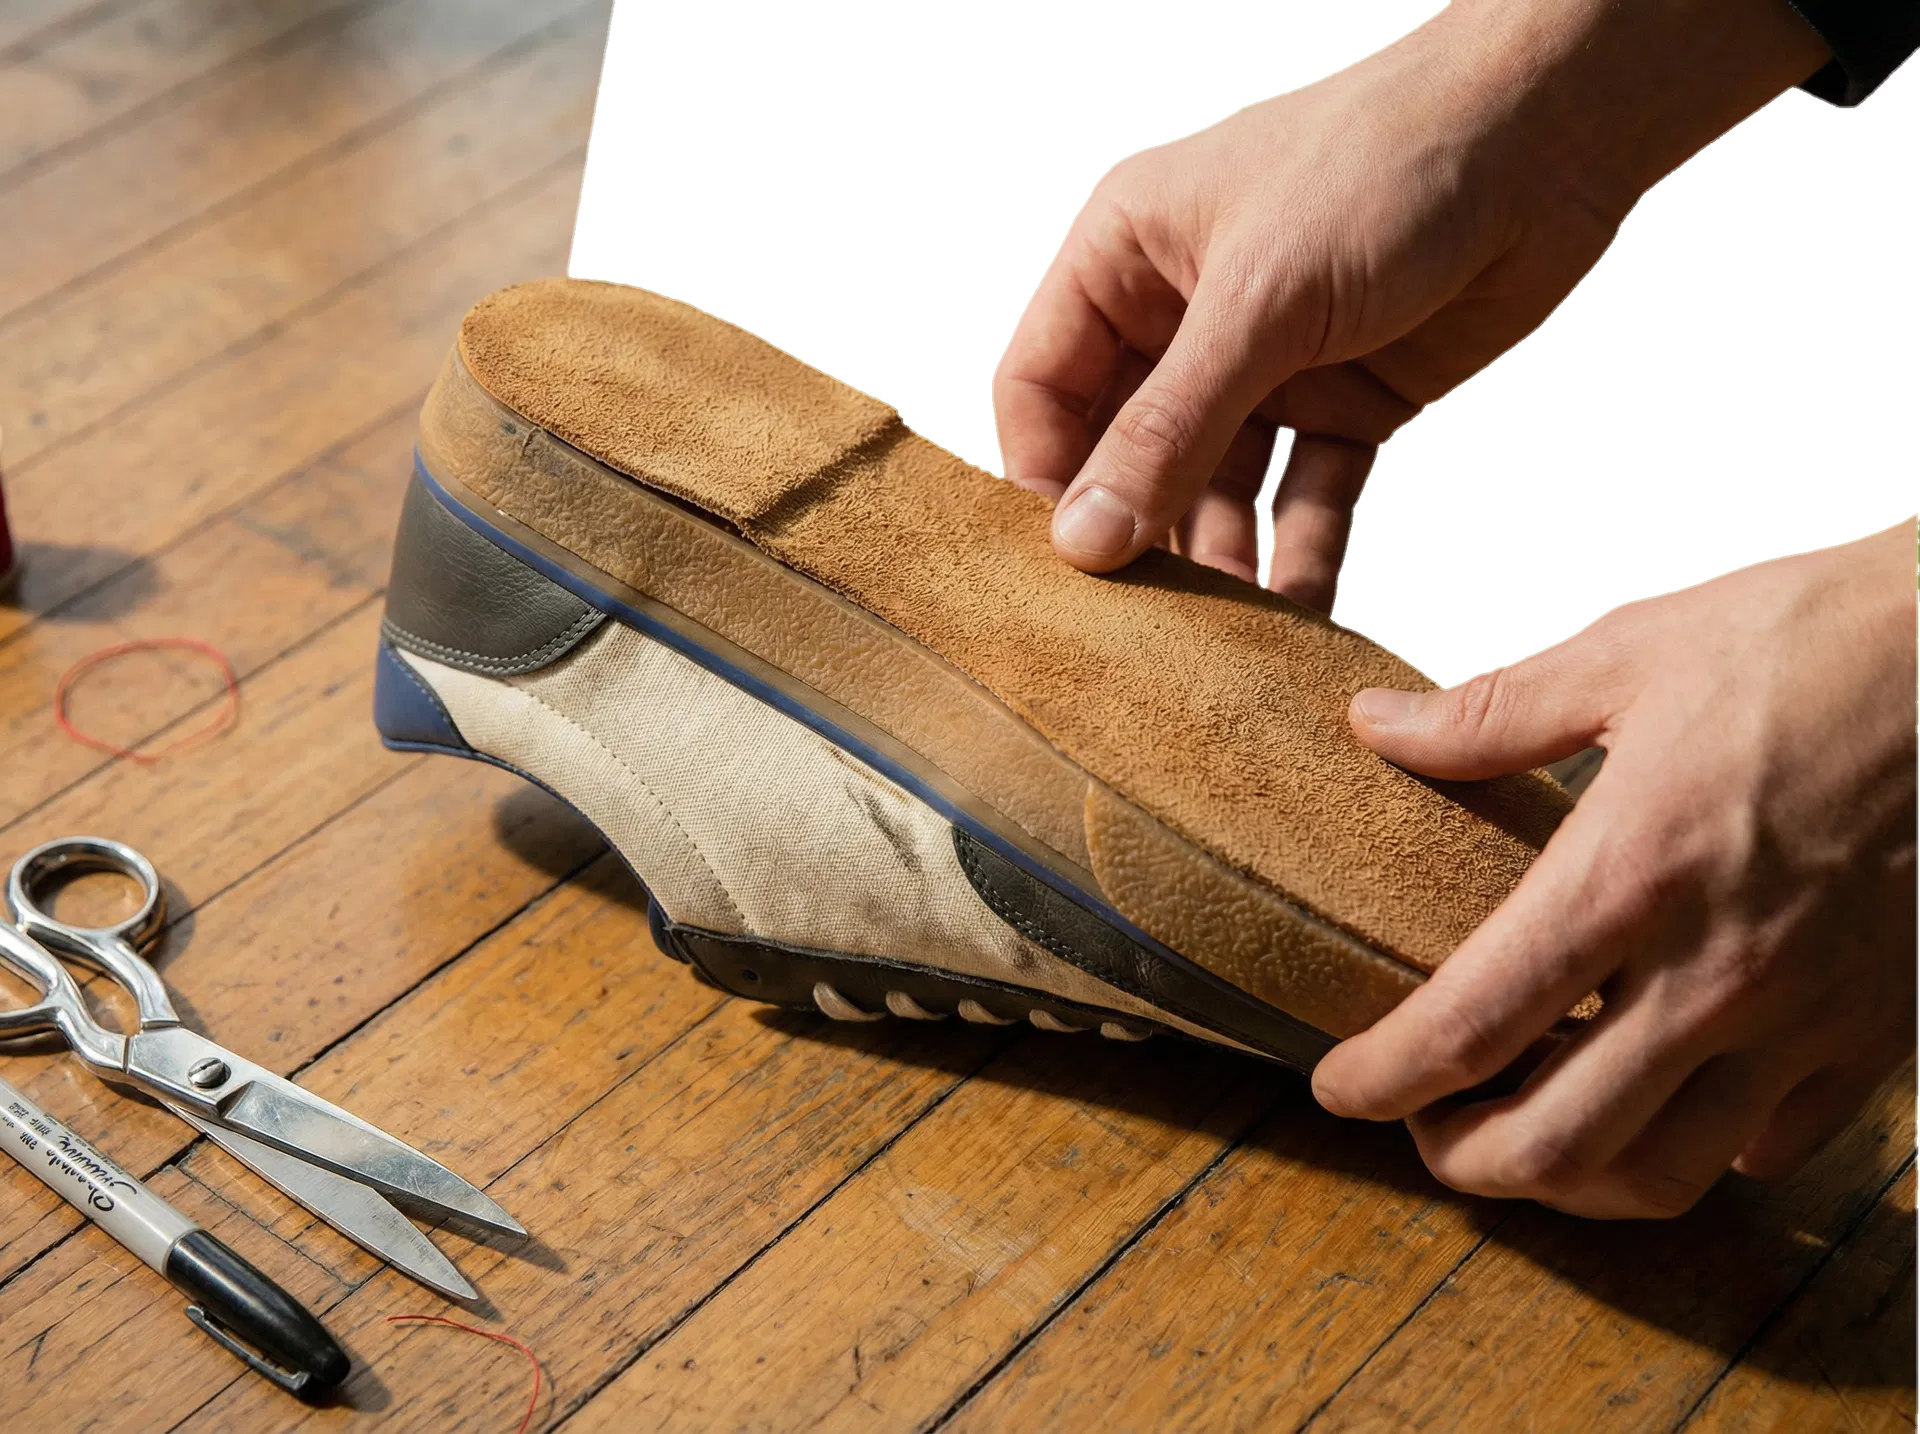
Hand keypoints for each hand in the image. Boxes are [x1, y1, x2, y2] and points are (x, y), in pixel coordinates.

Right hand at [991, 0, 1829, 608]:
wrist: (1550, 139)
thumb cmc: (1388, 160)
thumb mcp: (1259, 300)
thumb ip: (1170, 427)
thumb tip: (1089, 536)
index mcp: (1127, 258)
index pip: (1042, 386)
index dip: (1045, 474)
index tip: (1064, 560)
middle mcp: (1186, 317)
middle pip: (1127, 453)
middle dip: (1135, 534)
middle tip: (1134, 619)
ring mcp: (1267, 367)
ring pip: (1216, 490)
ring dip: (1219, 561)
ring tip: (1218, 635)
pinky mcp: (1345, 404)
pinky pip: (1303, 498)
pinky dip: (1301, 554)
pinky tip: (1299, 614)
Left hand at [1312, 519, 1918, 1217]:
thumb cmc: (1818, 638)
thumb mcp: (1632, 652)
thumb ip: (1491, 713)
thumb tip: (1379, 728)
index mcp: (1631, 873)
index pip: (1472, 1024)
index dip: (1382, 1077)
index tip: (1337, 1085)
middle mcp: (1716, 971)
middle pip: (1558, 1142)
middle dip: (1463, 1161)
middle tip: (1423, 1131)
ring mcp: (1808, 1018)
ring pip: (1666, 1173)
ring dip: (1573, 1183)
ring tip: (1525, 1141)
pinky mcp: (1880, 1034)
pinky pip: (1773, 1145)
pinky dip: (1698, 1153)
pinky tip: (1661, 1108)